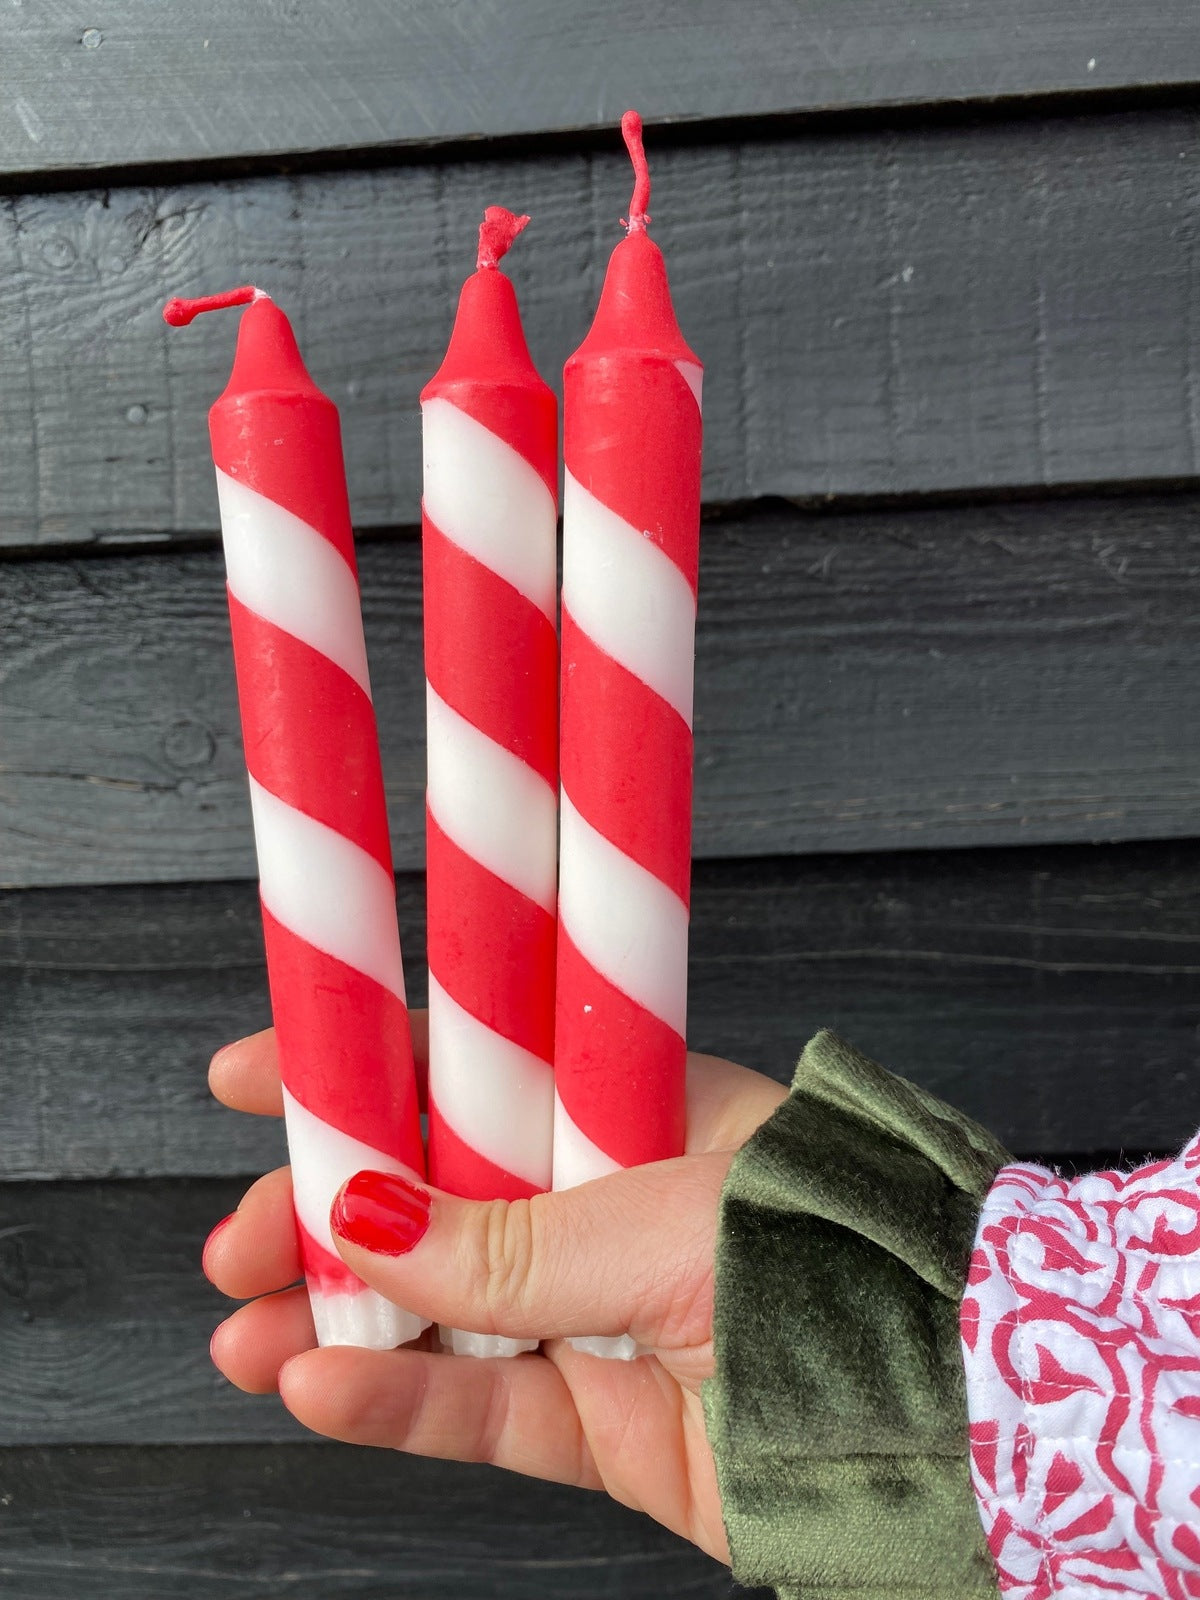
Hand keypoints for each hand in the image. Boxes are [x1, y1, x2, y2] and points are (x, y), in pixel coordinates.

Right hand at [205, 1017, 785, 1562]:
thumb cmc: (831, 1262)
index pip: (465, 1070)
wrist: (942, 1416)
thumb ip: (501, 1237)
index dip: (358, 1073)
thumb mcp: (652, 1219)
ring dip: (334, 1321)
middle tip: (240, 1240)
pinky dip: (395, 1404)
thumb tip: (359, 1213)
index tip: (258, 1076)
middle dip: (325, 1216)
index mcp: (626, 1111)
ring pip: (436, 1314)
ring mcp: (600, 1317)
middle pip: (429, 1200)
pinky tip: (314, 1391)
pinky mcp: (606, 1426)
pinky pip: (479, 1410)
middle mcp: (605, 1205)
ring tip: (246, 1334)